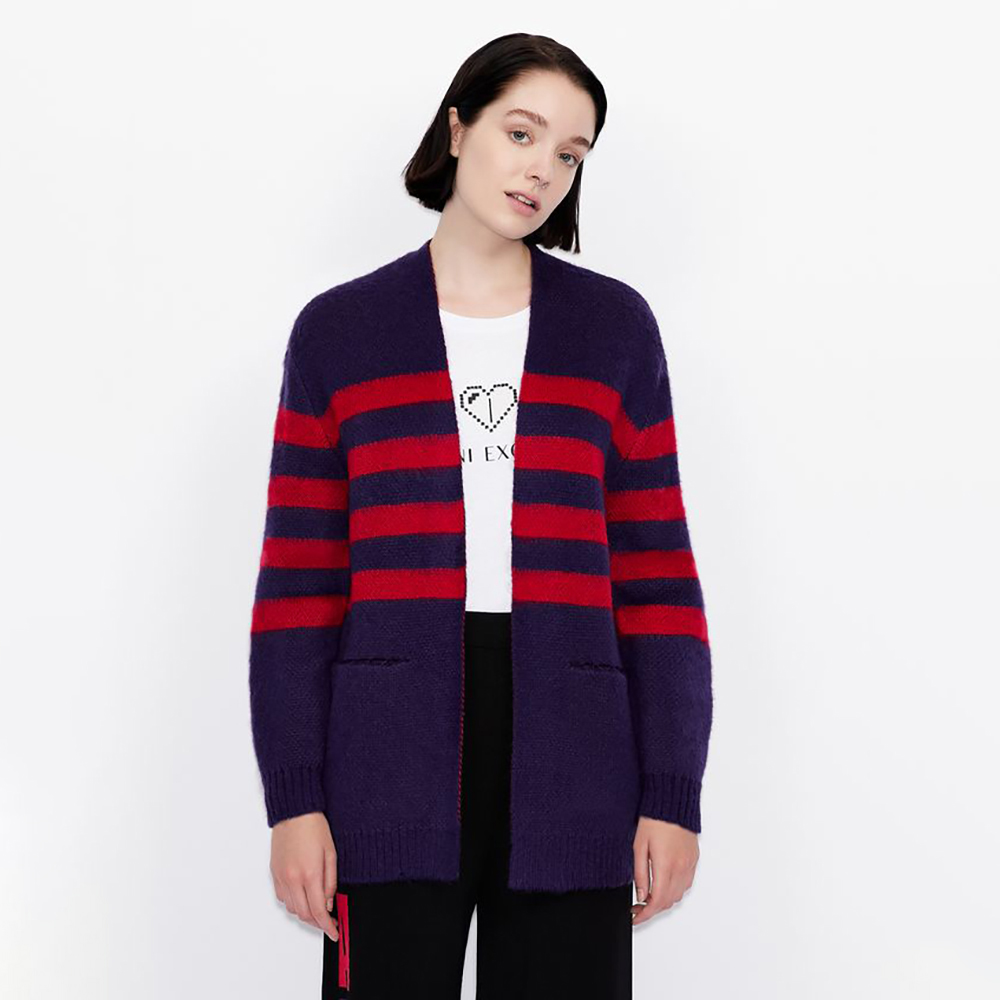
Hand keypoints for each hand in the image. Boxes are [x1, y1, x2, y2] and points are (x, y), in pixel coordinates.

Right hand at [270, 811, 339, 941]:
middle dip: (318, 923)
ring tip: (318, 909)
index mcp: (309, 874)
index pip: (318, 911)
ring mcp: (280, 877)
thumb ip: (330, 881)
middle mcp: (292, 879)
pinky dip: (293, 903)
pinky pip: (282, 897)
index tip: (335, 932)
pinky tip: (302, 897)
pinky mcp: (274, 873)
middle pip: (304, 914)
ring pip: (292, 908)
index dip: (328, 926)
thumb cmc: (314, 827)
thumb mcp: (331, 853)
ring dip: (305, 913)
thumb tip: (329, 903)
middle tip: (330, 921)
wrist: (294, 811)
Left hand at [630, 816, 698, 926]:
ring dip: (664, 900)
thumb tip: (641, 896)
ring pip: (678, 895)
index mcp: (665, 866)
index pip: (657, 901)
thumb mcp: (639, 846)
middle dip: (652, 909)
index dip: (645, 914)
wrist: (672, 803)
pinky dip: (675, 890)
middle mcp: (680, 868)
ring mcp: (689, 865)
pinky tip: (664, 884)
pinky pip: (686, 884)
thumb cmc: (654, 820)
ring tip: (649, 895)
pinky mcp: (694, 860)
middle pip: (668, 902)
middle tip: (638, 906)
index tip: (635, 917)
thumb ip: (640, 874)